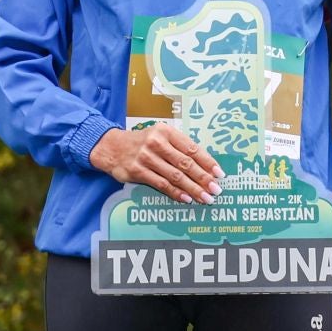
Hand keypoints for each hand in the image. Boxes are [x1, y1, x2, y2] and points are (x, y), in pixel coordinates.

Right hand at [90, 125, 220, 203]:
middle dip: (203, 178)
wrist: (112, 147)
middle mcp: (157, 143)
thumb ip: (179, 147)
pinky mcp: (137, 171)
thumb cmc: (143, 143)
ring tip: (205, 198)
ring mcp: (146, 157)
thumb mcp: (160, 137)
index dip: (207, 162)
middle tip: (217, 189)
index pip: (192, 148)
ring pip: (175, 176)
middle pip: (185, 163)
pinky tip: (187, 199)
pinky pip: (161, 184)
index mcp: (166, 132)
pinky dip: (176, 193)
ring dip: (193, 188)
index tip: (219, 173)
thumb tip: (204, 165)